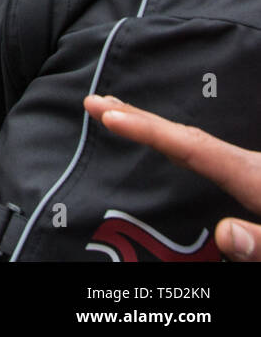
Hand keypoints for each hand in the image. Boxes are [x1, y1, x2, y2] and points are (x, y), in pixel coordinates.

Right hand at [85, 95, 260, 261]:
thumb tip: (225, 233)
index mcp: (251, 176)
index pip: (191, 148)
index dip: (147, 130)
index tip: (108, 116)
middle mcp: (243, 166)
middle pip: (183, 136)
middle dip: (136, 117)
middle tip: (92, 103)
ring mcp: (245, 171)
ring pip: (190, 142)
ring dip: (151, 126)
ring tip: (114, 111)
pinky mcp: (247, 181)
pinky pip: (200, 154)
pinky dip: (172, 142)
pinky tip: (162, 143)